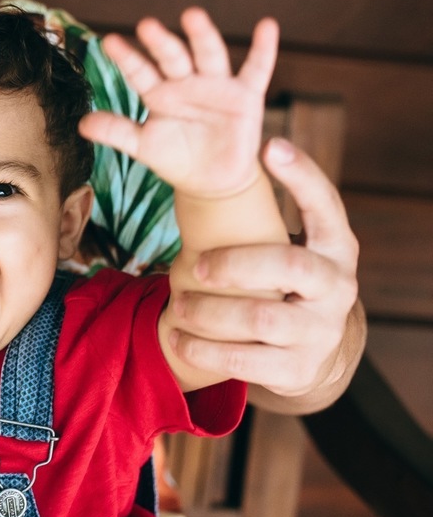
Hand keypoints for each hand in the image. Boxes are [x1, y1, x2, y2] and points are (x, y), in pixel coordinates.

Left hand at [81, 7, 277, 198]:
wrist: (211, 180)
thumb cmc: (175, 156)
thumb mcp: (143, 146)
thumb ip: (116, 132)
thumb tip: (82, 124)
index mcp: (159, 91)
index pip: (139, 71)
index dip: (126, 58)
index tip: (109, 42)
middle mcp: (186, 81)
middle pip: (173, 57)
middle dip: (161, 42)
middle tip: (146, 25)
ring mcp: (216, 85)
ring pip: (209, 56)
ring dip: (202, 36)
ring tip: (192, 16)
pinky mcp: (246, 96)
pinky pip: (256, 70)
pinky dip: (264, 49)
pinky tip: (267, 26)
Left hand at [168, 138, 361, 405]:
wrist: (313, 353)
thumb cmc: (285, 284)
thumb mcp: (290, 249)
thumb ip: (262, 219)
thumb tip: (207, 163)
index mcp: (335, 248)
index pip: (326, 205)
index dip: (302, 175)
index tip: (269, 146)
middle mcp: (338, 288)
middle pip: (290, 266)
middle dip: (236, 263)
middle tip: (194, 264)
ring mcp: (321, 331)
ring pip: (262, 320)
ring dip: (210, 312)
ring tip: (178, 304)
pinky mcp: (298, 369)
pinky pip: (244, 362)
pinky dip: (204, 350)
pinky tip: (178, 337)